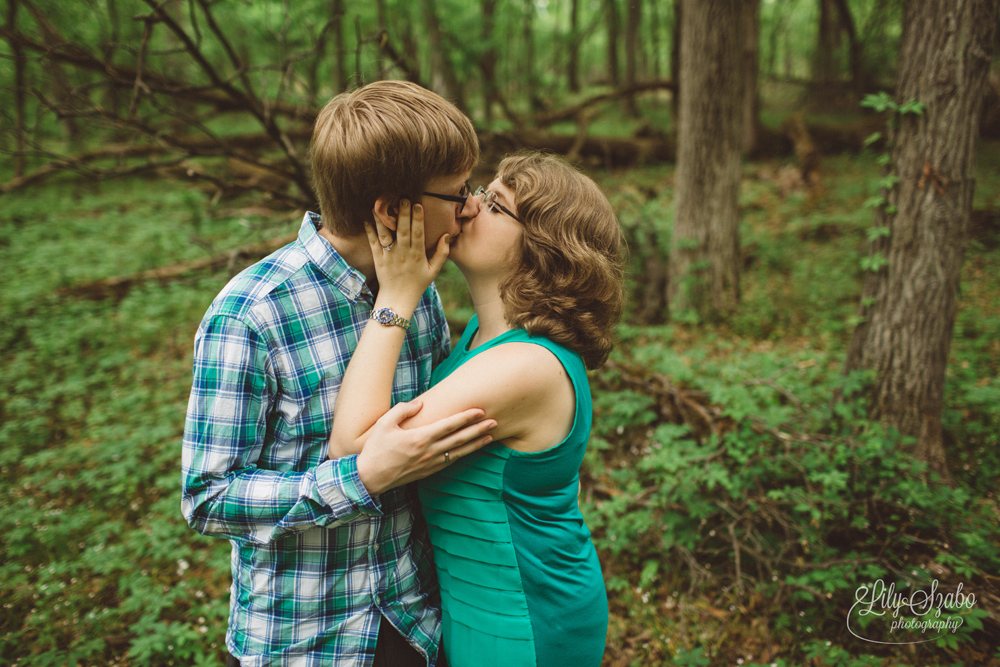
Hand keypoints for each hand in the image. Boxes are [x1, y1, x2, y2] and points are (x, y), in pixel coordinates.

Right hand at [355, 400, 496, 495]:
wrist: (370, 477)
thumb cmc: (376, 449)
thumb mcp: (384, 423)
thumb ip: (403, 410)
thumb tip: (420, 404)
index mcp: (420, 437)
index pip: (449, 425)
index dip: (466, 417)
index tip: (480, 411)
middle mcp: (430, 451)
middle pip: (460, 439)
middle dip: (479, 429)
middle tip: (495, 422)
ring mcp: (431, 463)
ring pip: (460, 452)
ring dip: (476, 444)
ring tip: (491, 436)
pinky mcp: (429, 472)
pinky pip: (451, 462)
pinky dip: (464, 455)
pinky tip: (471, 450)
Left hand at [365, 200, 450, 310]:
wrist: (398, 299)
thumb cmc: (418, 283)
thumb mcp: (434, 270)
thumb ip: (442, 252)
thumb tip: (447, 235)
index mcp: (417, 254)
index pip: (418, 233)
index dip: (418, 219)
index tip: (418, 204)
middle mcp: (402, 253)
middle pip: (402, 230)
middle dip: (402, 214)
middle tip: (402, 198)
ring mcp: (389, 255)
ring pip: (385, 234)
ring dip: (382, 219)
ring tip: (380, 205)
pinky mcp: (378, 258)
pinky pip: (373, 242)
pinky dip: (369, 230)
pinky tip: (366, 218)